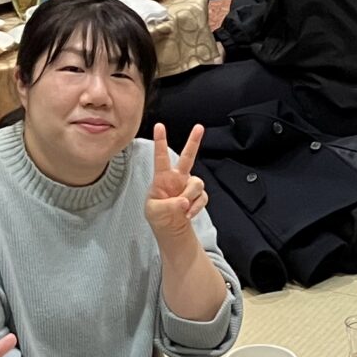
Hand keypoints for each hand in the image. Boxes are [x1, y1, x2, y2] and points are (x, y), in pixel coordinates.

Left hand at [143, 123, 207, 241]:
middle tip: (199, 127)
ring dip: (190, 196)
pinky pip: (202, 198)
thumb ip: (168, 205)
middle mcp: (177, 178)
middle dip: (194, 142)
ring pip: (197, 183)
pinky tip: (188, 214)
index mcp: (162, 177)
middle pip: (188, 157)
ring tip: (182, 208)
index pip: (161, 157)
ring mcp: (189, 186)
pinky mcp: (198, 196)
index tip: (159, 126)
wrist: (170, 229)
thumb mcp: (155, 211)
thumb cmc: (158, 216)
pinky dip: (195, 207)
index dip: (160, 141)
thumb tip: (185, 202)